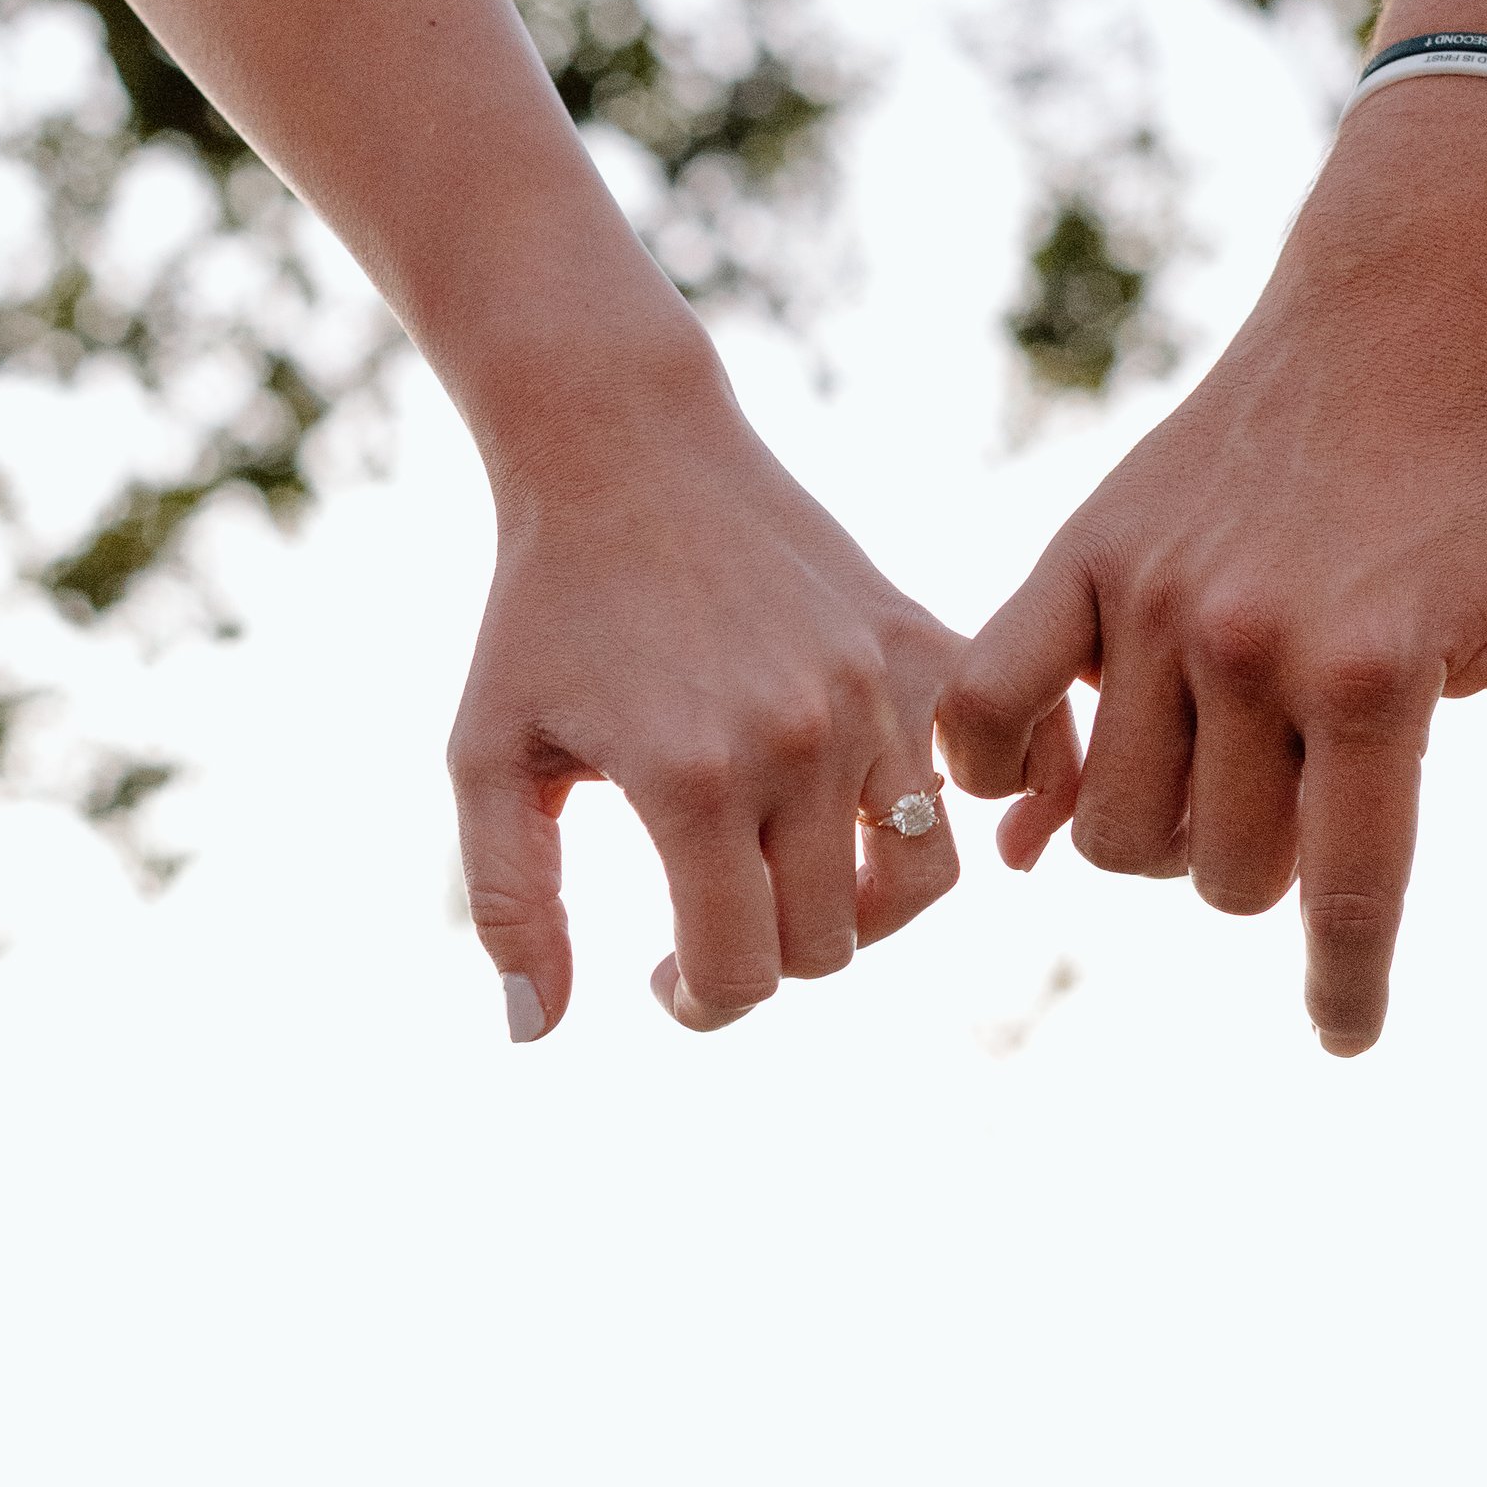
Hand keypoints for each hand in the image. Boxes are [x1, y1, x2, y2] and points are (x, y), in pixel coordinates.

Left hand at [449, 362, 961, 1034]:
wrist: (625, 451)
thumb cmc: (542, 614)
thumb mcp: (489, 756)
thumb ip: (510, 904)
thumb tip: (532, 1035)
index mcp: (691, 778)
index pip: (742, 971)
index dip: (699, 1001)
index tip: (662, 976)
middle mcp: (801, 739)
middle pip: (830, 945)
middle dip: (766, 958)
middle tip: (710, 920)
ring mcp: (877, 690)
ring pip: (924, 884)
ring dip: (859, 910)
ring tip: (793, 881)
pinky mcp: (922, 643)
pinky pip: (996, 775)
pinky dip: (975, 822)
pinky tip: (901, 827)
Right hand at [941, 119, 1486, 1053]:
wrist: (1389, 327)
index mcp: (1373, 674)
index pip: (1350, 896)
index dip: (1348, 990)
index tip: (1347, 1040)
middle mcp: (1251, 642)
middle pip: (1220, 877)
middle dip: (1265, 871)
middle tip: (1302, 796)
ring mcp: (1152, 601)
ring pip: (1114, 830)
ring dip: (1162, 836)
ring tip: (1215, 773)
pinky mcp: (1078, 558)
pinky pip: (986, 713)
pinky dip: (1002, 774)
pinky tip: (1052, 782)